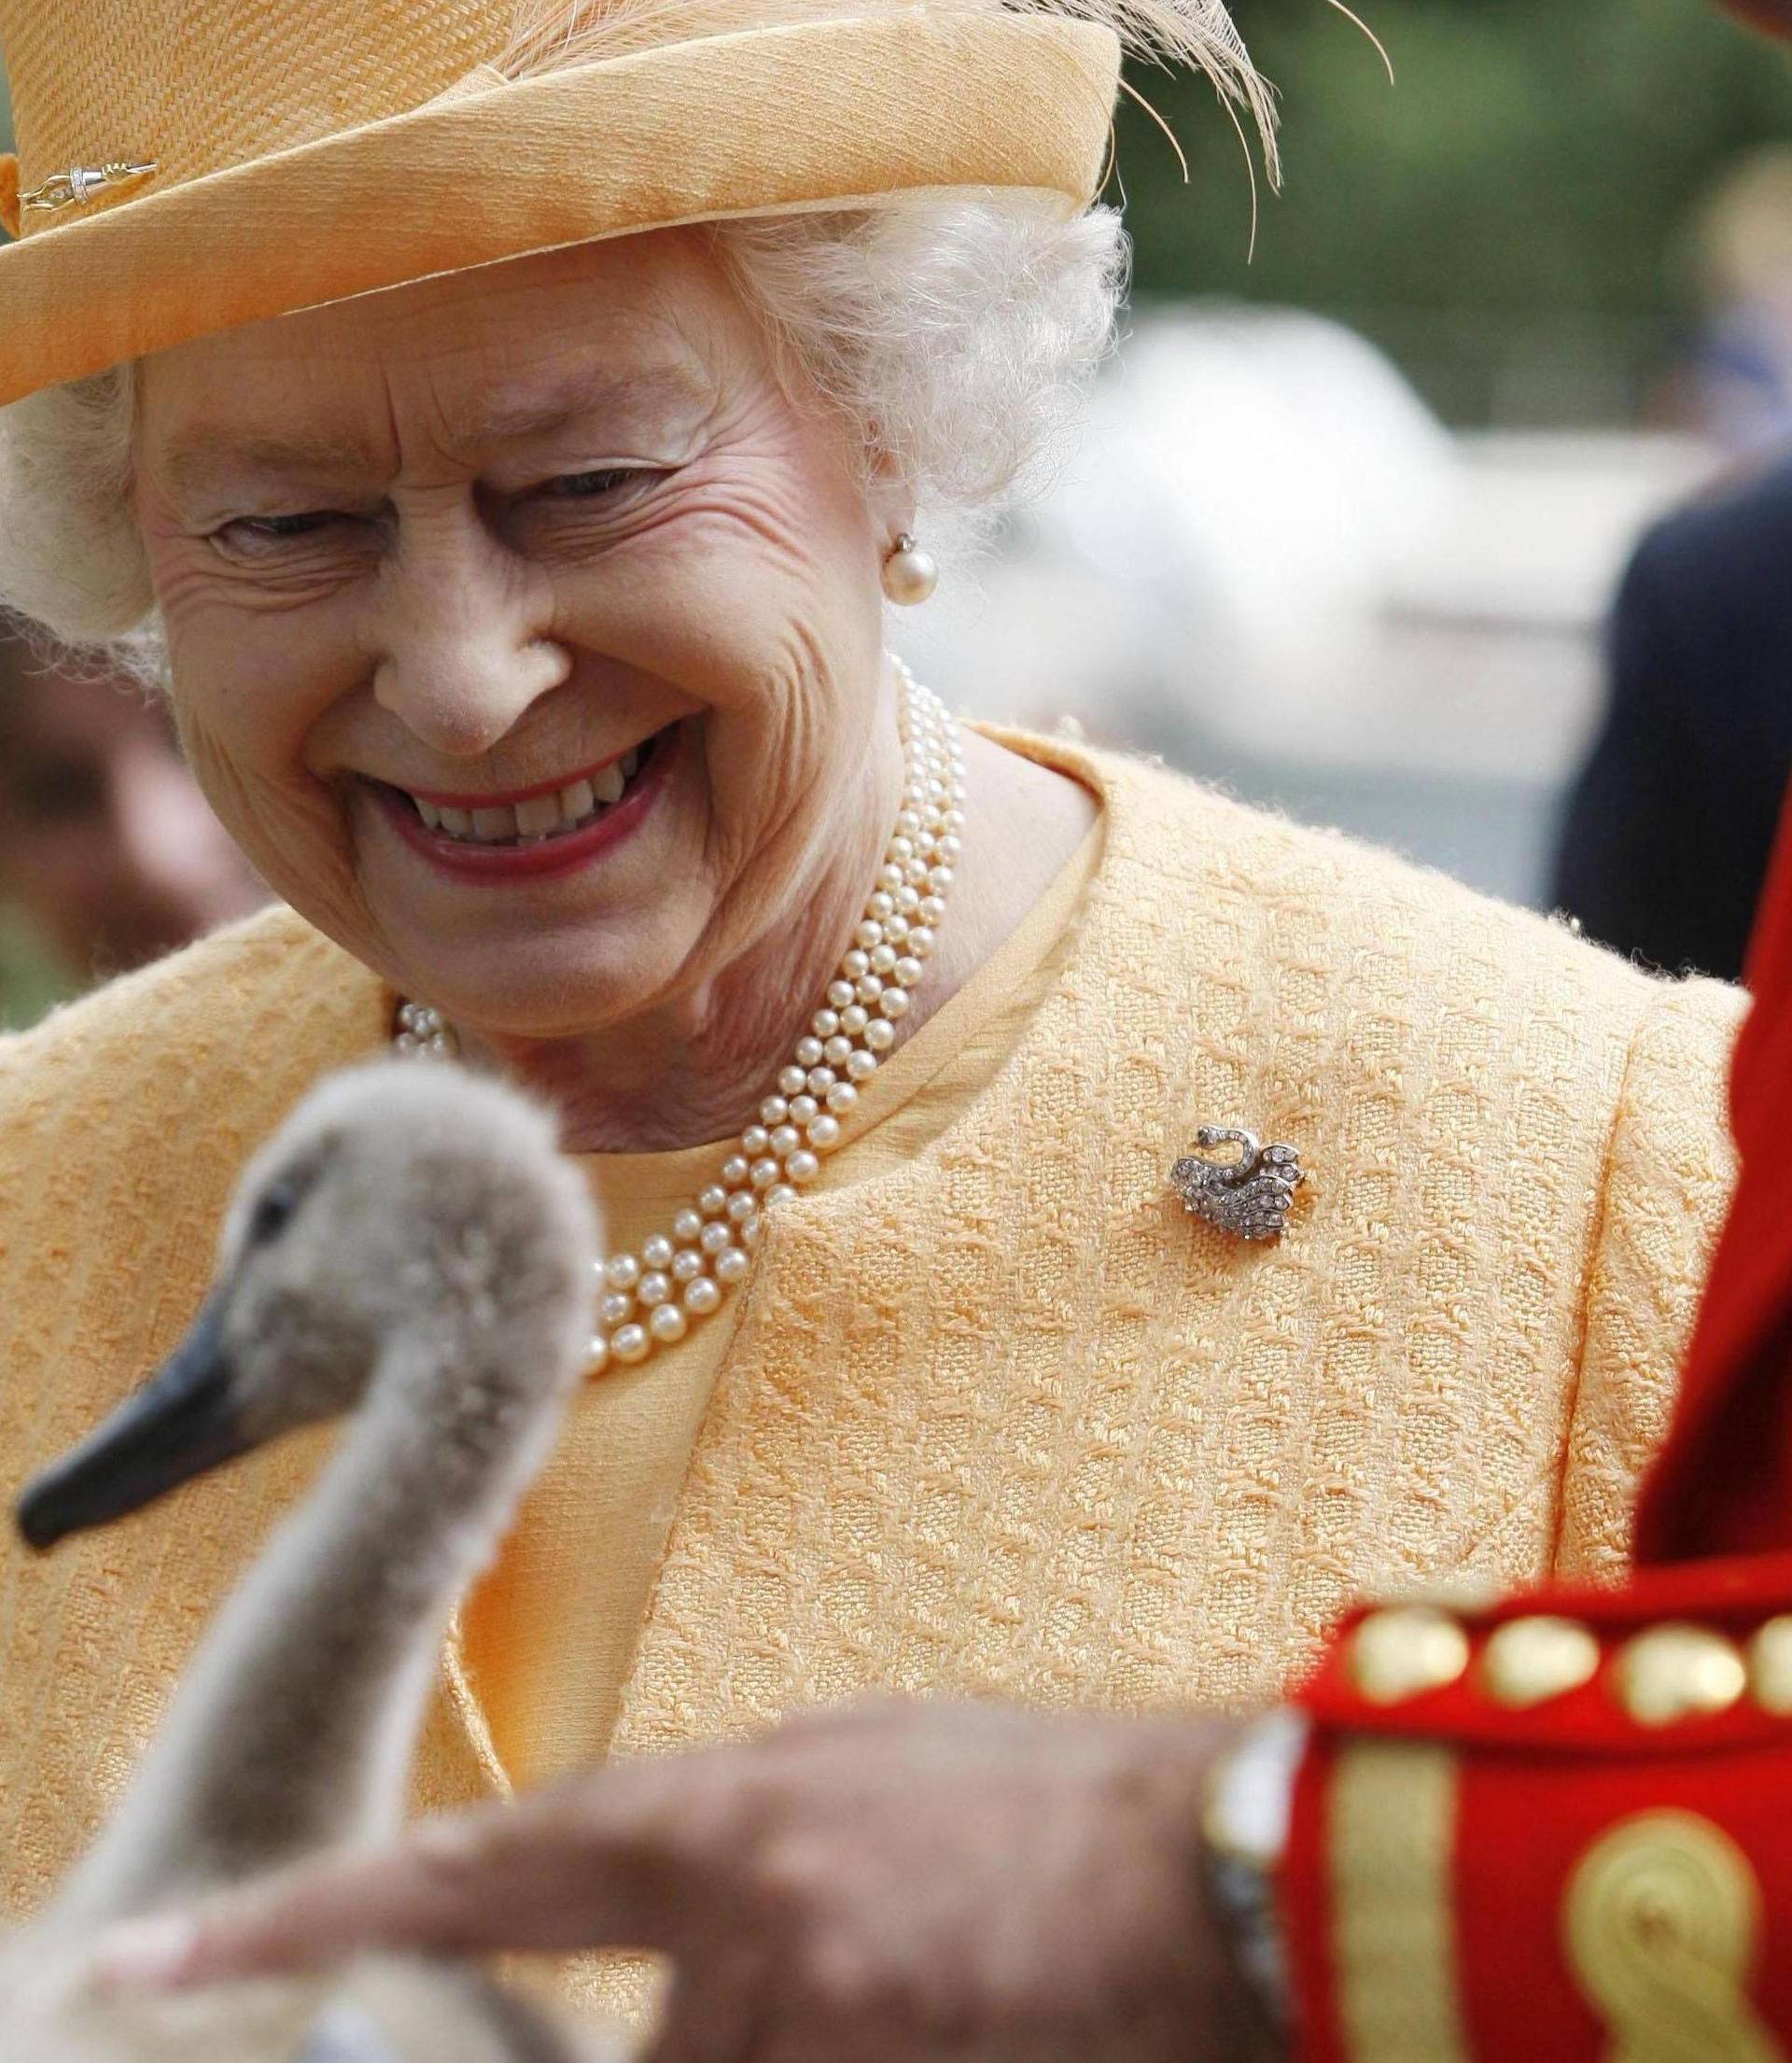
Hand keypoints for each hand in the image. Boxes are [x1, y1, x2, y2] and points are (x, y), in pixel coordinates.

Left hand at [98, 1698, 1280, 2062]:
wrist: (1215, 1856)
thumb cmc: (1038, 1806)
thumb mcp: (857, 1771)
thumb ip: (729, 1839)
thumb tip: (650, 1901)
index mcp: (723, 1808)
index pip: (471, 1872)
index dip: (301, 1917)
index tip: (154, 1958)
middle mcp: (738, 1910)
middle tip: (774, 1985)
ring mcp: (807, 2017)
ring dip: (764, 2051)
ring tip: (881, 1979)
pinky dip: (821, 2060)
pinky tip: (905, 2010)